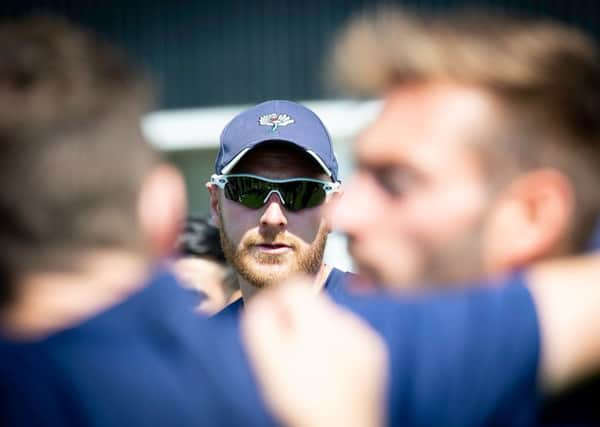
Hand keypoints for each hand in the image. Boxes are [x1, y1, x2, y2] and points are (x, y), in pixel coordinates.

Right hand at [242, 278, 387, 426]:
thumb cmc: (303, 402)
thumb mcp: (269, 363)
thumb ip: (261, 323)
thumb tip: (265, 301)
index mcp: (320, 324)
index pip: (296, 286)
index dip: (278, 300)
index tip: (273, 323)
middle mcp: (348, 324)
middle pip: (315, 303)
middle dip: (298, 320)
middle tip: (288, 351)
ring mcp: (365, 337)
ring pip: (332, 319)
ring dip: (318, 333)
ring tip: (311, 365)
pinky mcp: (374, 351)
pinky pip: (350, 335)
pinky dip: (337, 345)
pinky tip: (331, 369)